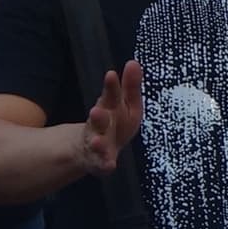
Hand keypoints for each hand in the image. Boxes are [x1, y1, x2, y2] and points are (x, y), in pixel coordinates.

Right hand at [72, 59, 143, 173]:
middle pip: (99, 120)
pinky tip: (110, 166)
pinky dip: (105, 165)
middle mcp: (100, 125)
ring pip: (95, 142)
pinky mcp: (98, 161)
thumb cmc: (115, 121)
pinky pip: (101, 164)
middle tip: (97, 110)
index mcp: (108, 108)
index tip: (111, 74)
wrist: (93, 149)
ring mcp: (97, 144)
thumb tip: (134, 62)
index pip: (110, 96)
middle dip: (99, 115)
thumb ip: (130, 86)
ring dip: (96, 142)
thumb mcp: (125, 103)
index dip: (111, 87)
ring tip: (97, 141)